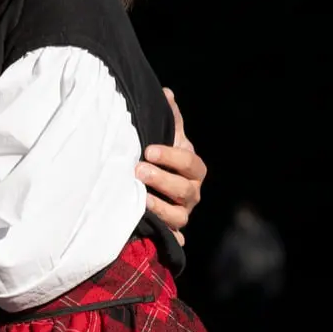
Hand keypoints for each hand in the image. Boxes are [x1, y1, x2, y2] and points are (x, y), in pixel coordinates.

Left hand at [137, 88, 204, 244]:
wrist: (156, 182)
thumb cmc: (161, 155)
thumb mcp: (167, 136)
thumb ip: (169, 118)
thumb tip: (166, 93)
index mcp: (193, 169)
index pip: (189, 162)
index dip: (171, 156)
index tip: (148, 150)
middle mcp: (192, 193)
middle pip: (184, 190)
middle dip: (162, 180)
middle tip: (139, 170)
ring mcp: (182, 212)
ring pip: (179, 215)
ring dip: (160, 207)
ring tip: (140, 197)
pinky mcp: (171, 229)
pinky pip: (173, 237)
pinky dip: (168, 238)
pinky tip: (153, 234)